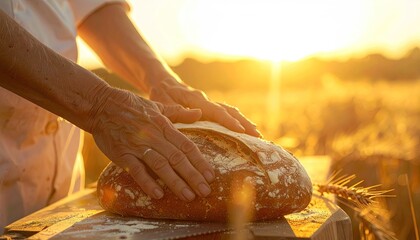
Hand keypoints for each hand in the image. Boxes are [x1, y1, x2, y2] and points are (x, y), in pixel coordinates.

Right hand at [89, 87, 214, 201]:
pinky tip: (158, 195)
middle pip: (177, 158)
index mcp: (164, 126)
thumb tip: (199, 113)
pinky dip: (147, 182)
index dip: (200, 161)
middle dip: (193, 176)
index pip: (186, 146)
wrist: (101, 105)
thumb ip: (178, 113)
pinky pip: (136, 170)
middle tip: (205, 192)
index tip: (211, 175)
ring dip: (175, 182)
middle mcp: (153, 136)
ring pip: (160, 165)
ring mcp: (137, 146)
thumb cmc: (131, 106)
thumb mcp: (157, 106)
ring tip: (188, 196)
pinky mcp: (122, 154)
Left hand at [150, 79, 261, 137]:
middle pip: (228, 110)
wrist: (161, 81)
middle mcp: (205, 100)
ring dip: (243, 121)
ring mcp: (208, 103)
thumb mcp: (162, 103)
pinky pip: (225, 112)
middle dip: (243, 123)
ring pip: (230, 110)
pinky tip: (244, 128)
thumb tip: (199, 115)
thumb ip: (177, 110)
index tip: (240, 131)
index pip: (215, 111)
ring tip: (257, 133)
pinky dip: (236, 119)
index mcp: (195, 100)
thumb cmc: (159, 94)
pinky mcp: (208, 106)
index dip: (228, 121)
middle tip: (257, 135)